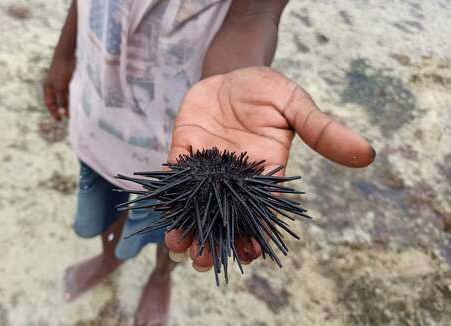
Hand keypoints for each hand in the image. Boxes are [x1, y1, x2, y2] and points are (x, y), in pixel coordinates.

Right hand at [43, 54, 74, 120]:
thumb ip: (62, 100)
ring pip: (65, 96)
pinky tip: (80, 100)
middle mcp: (53, 85)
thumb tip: (63, 113)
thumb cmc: (61, 70)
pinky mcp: (69, 78)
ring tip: (76, 110)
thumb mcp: (61, 87)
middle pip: (57, 101)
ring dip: (69, 103)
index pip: (49, 103)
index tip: (59, 120)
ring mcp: (61, 81)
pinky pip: (71, 90)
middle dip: (62, 109)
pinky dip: (74, 96)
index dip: (54, 112)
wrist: (67, 53)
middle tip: (69, 117)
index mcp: (48, 88)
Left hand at [164, 67, 374, 269]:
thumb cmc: (268, 91)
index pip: (261, 212)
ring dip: (187, 228)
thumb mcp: (296, 105)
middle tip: (203, 260)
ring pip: (195, 205)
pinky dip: (168, 196)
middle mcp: (232, 177)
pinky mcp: (184, 151)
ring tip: (178, 247)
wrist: (232, 72)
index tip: (249, 255)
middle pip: (224, 217)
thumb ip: (322, 130)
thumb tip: (367, 153)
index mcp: (263, 173)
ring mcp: (206, 167)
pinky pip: (174, 177)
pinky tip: (162, 214)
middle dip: (214, 240)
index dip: (256, 235)